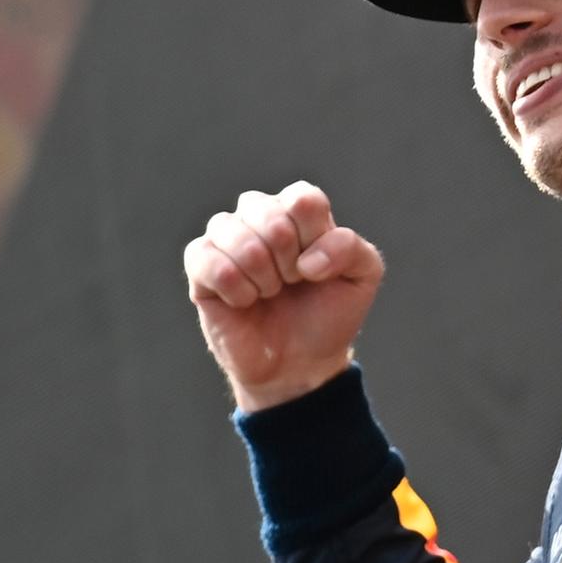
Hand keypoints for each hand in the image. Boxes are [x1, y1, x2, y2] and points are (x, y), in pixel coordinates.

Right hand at [184, 182, 383, 410]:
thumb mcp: (361, 277)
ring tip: (269, 292)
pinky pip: (208, 260)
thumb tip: (307, 261)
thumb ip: (350, 248)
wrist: (299, 363)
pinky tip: (244, 301)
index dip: (314, 238)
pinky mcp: (200, 265)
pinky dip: (236, 289)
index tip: (317, 269)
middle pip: (269, 215)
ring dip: (262, 276)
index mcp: (297, 209)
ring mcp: (226, 237)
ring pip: (235, 234)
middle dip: (288, 262)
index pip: (303, 199)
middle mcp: (259, 214)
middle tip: (292, 283)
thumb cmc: (327, 313)